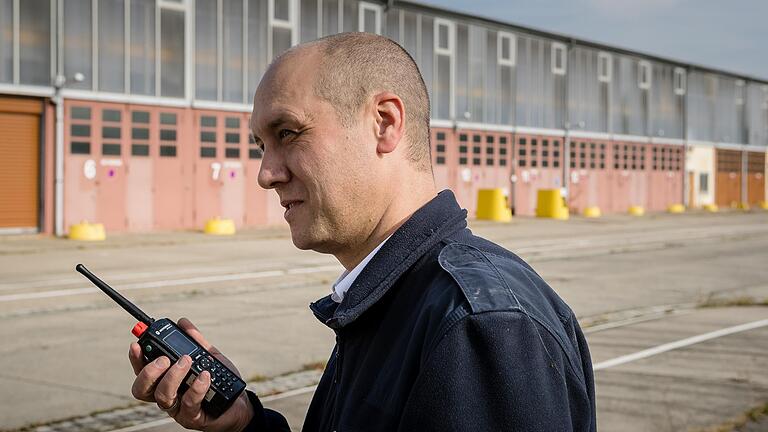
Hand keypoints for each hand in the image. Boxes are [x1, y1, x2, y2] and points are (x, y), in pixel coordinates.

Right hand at [128, 318, 254, 430]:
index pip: (142, 371)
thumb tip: (183, 322)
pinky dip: (197, 386)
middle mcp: (168, 395)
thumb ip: (195, 342)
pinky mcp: (193, 417)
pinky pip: (189, 402)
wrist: (238, 404)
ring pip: (163, 396)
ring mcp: (178, 409)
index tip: (136, 344)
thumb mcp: (208, 357)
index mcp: (166, 380)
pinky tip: (205, 375)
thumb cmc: (219, 381)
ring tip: (187, 361)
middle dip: (149, 371)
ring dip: (173, 376)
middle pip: (142, 389)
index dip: (136, 360)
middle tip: (164, 359)